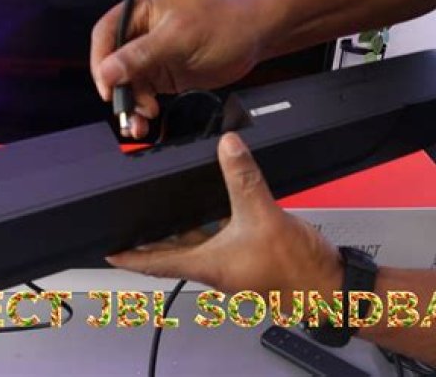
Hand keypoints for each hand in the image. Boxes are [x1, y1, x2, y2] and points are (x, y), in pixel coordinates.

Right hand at [91, 0, 282, 138]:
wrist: (254, 37)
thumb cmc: (224, 24)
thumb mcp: (179, 38)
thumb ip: (141, 55)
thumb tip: (109, 71)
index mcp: (141, 8)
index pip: (106, 34)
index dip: (101, 62)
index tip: (107, 87)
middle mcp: (142, 29)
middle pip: (114, 62)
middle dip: (118, 89)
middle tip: (125, 109)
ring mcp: (151, 52)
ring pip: (127, 82)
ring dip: (131, 103)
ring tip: (140, 120)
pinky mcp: (162, 72)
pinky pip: (143, 92)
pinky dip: (142, 107)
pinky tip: (146, 118)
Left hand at [107, 133, 342, 294]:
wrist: (327, 287)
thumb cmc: (295, 270)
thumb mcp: (263, 216)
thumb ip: (243, 179)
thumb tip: (228, 147)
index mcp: (207, 265)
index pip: (155, 263)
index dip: (129, 257)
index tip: (108, 253)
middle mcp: (215, 268)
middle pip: (170, 253)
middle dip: (150, 238)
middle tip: (131, 222)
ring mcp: (231, 265)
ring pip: (195, 245)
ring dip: (179, 230)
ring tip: (163, 209)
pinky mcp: (247, 257)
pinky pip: (219, 240)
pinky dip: (209, 225)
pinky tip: (213, 208)